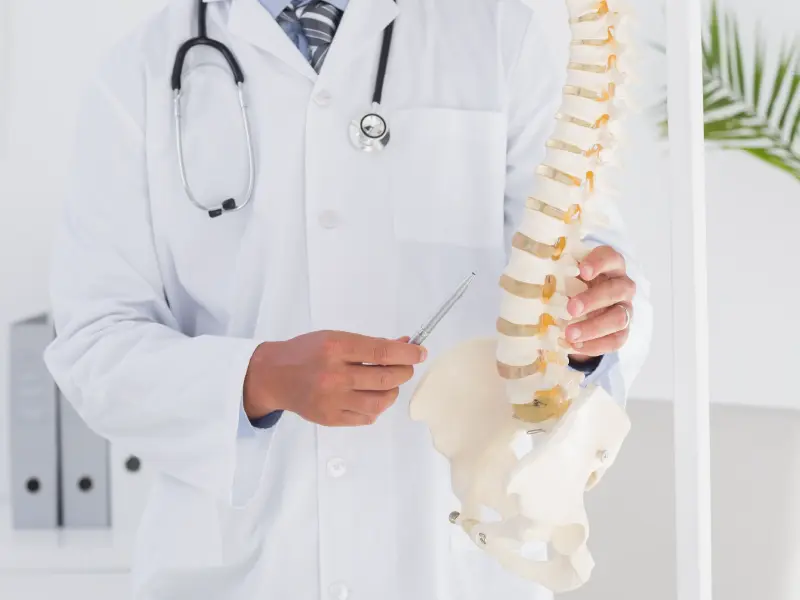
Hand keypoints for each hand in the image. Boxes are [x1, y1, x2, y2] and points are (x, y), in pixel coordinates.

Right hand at [244, 331, 426, 426]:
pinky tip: (371, 397)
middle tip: (406, 367)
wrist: (274, 376)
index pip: (381, 352)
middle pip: (385, 378)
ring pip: (380, 401)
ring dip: (393, 391)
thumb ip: (369, 344)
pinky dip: (377, 407)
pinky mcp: (331, 419)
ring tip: (389, 384)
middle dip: (404, 372)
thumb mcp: (335, 338)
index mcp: (335, 348)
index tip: (420, 352)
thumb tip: (404, 343)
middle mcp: (334, 375)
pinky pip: (367, 417)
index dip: (407, 353)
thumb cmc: (307, 352)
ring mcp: (332, 400)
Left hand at [565, 246, 634, 359]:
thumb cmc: (572, 284)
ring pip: (618, 318)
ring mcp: (625, 309)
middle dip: (592, 300)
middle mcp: (622, 286)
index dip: (599, 263)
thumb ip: (558, 273)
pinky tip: (576, 345)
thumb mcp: (566, 274)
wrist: (583, 309)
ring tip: (569, 334)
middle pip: (616, 291)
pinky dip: (595, 345)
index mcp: (610, 265)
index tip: (582, 271)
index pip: (610, 258)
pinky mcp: (623, 331)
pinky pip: (616, 340)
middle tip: (571, 309)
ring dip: (593, 327)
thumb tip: (534, 279)